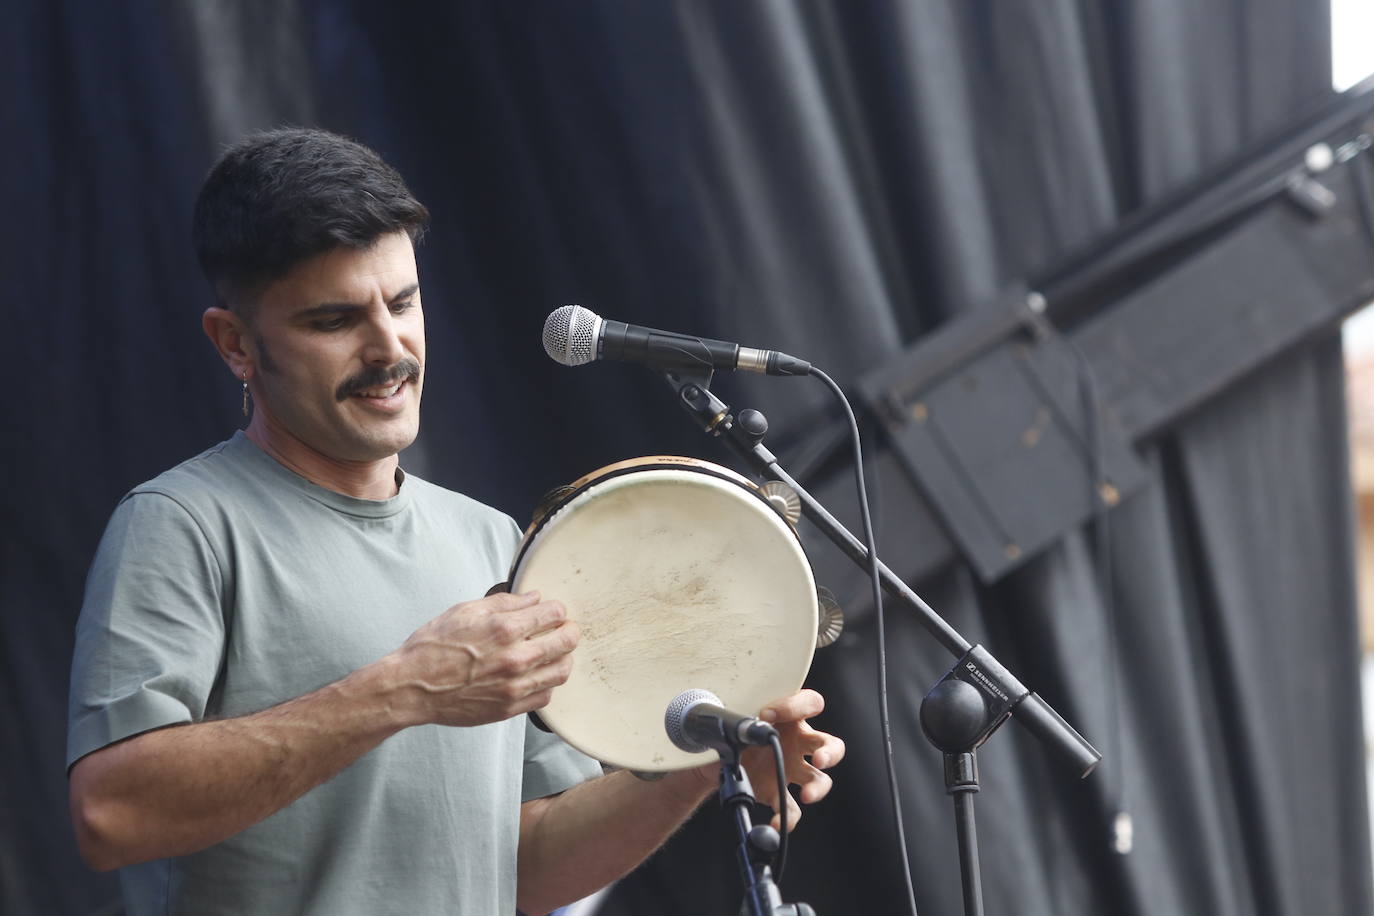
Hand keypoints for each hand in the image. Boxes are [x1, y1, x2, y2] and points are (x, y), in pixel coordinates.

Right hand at [386, 591, 578, 727]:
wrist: (411, 687)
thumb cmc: (433, 647)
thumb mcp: (465, 611)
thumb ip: (505, 602)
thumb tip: (534, 597)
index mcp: (505, 629)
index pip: (554, 614)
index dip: (557, 610)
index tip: (552, 612)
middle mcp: (515, 658)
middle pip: (567, 642)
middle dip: (568, 631)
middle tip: (563, 630)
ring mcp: (514, 686)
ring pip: (562, 671)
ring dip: (562, 658)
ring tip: (553, 653)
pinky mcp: (509, 708)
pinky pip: (545, 696)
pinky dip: (546, 684)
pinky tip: (536, 675)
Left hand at [690, 689, 844, 830]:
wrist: (719, 758)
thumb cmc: (737, 731)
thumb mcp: (740, 721)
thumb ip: (745, 722)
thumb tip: (745, 727)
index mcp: (791, 718)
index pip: (809, 704)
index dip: (794, 706)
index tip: (766, 714)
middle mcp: (798, 744)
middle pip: (830, 745)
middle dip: (830, 753)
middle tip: (819, 759)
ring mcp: (792, 769)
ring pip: (819, 779)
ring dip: (818, 788)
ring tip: (807, 795)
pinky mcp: (780, 792)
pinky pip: (791, 808)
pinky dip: (786, 818)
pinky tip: (776, 822)